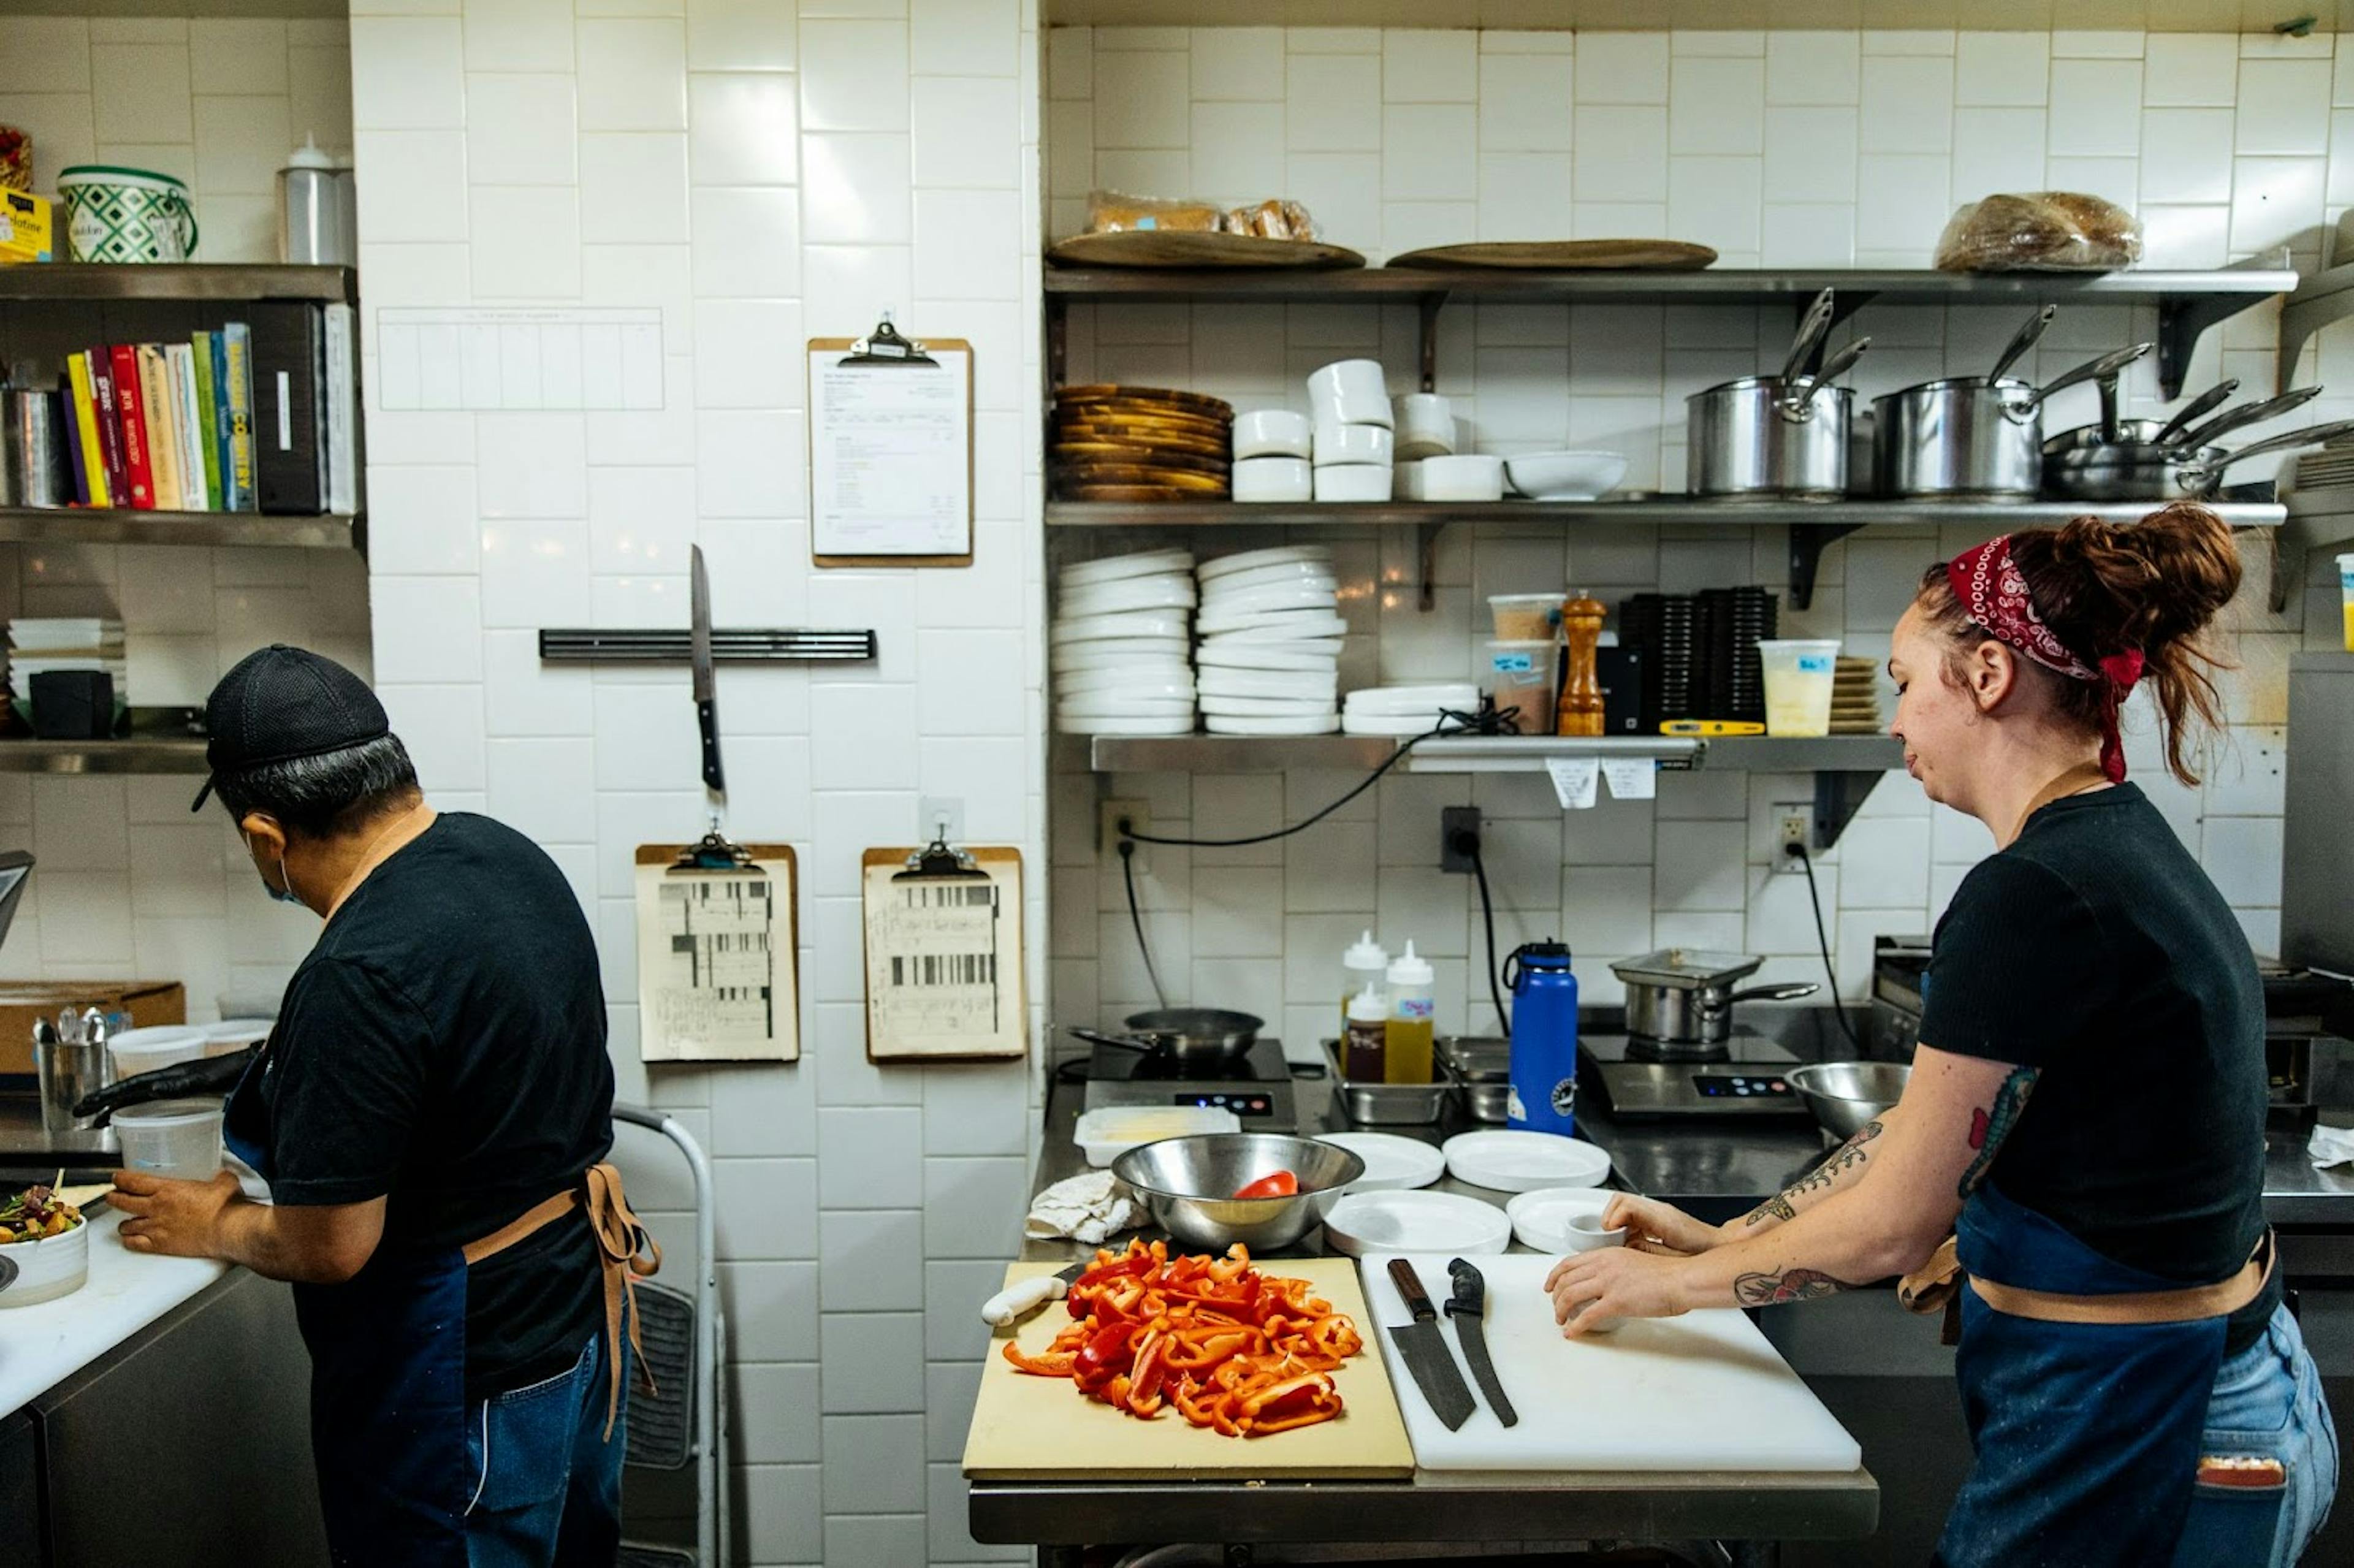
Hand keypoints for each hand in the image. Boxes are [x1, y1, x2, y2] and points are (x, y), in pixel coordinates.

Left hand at [109, 1169, 242, 1259]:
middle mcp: (156, 1208)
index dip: (120, 1179)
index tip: (117, 1178)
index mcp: (168, 1189)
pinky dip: (129, 1241)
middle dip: (114, 1198)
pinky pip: (133, 1244)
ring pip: (125, 1225)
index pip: (133, 1181)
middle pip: (122, 1202)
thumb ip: (218, 1178)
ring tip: (126, 1222)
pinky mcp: (160, 1245)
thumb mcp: (223, 1182)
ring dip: (124, 1223)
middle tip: (113, 1197)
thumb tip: (222, 1175)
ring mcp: (155, 1228)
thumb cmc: (224, 1207)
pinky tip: (131, 1239)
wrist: (227, 1230)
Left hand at [1544, 1247, 1692, 1337]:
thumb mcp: (1634, 1260)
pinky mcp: (1616, 1301)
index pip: (1570, 1262)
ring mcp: (1608, 1283)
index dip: (1554, 1275)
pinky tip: (1573, 1332)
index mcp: (1607, 1254)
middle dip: (1555, 1296)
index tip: (1550, 1285)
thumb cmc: (1667, 1274)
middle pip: (1565, 1279)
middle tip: (1555, 1308)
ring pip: (1570, 1296)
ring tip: (1561, 1321)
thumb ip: (1617, 1267)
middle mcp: (1603, 1265)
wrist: (1681, 1279)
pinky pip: (1586, 1316)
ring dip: (1560, 1310)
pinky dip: (1575, 1326)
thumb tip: (1607, 1281)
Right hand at [1602, 1194, 1721, 1255]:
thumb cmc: (1702, 1252)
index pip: (1627, 1205)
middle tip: (1610, 1237)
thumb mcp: (1675, 1258)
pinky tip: (1631, 1240)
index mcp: (1663, 1218)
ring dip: (1616, 1220)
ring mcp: (1657, 1211)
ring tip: (1619, 1240)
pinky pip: (1632, 1213)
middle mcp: (1658, 1210)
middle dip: (1609, 1217)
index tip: (1610, 1233)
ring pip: (1624, 1204)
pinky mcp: (1657, 1216)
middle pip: (1621, 1200)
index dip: (1613, 1218)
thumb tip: (1627, 1248)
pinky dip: (1625, 1224)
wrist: (1718, 1245)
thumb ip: (1648, 1252)